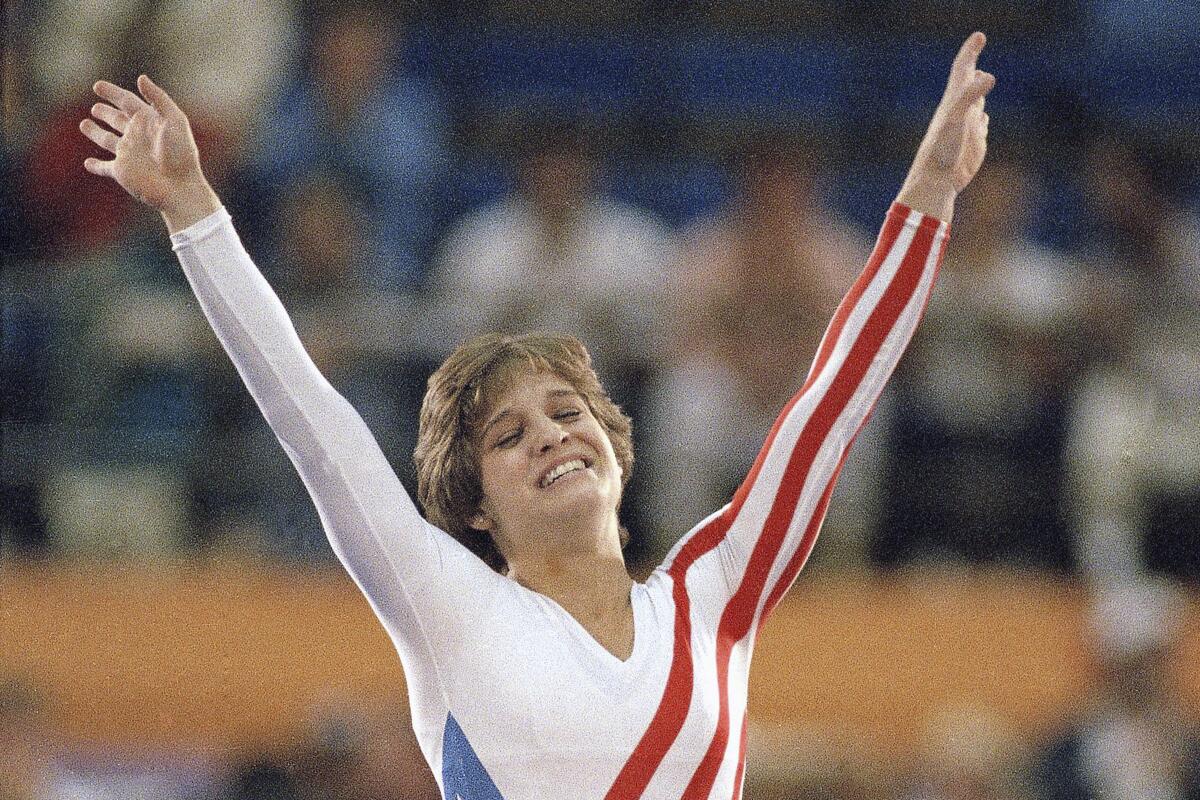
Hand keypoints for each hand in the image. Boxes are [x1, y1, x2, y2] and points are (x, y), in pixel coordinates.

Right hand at [80, 75, 219, 232]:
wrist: (180, 187)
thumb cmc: (181, 154)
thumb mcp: (175, 120)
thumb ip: (159, 98)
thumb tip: (140, 77)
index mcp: (149, 122)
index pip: (127, 102)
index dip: (113, 93)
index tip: (97, 86)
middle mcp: (137, 137)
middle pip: (118, 120)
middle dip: (106, 113)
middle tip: (95, 107)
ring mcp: (129, 154)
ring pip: (108, 140)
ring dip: (96, 133)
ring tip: (84, 124)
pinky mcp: (121, 172)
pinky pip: (105, 168)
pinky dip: (96, 166)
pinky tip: (88, 163)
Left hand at [897, 32, 995, 220]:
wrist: (938, 179)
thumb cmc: (942, 149)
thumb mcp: (956, 119)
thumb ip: (970, 96)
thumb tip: (988, 76)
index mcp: (953, 101)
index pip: (963, 69)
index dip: (971, 51)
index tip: (979, 35)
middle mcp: (960, 110)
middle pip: (968, 81)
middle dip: (973, 62)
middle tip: (976, 45)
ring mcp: (968, 125)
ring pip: (976, 101)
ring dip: (979, 89)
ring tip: (981, 77)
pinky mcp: (975, 141)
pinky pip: (982, 124)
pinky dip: (983, 118)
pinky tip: (982, 119)